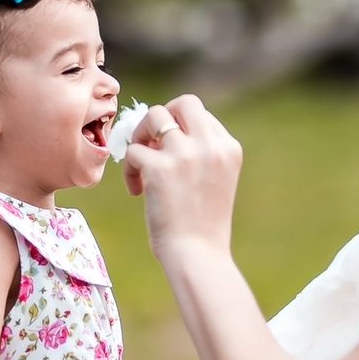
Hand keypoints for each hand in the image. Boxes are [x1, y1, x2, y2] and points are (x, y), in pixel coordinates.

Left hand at [121, 96, 242, 264]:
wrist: (199, 257)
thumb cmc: (203, 228)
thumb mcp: (215, 182)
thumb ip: (200, 154)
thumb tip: (161, 134)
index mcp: (228, 149)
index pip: (200, 116)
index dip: (180, 129)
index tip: (172, 154)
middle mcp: (211, 145)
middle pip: (183, 102)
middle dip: (163, 118)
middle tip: (152, 144)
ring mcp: (185, 154)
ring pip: (153, 116)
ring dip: (141, 136)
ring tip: (141, 164)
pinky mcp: (159, 167)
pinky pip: (133, 150)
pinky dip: (129, 169)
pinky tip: (136, 191)